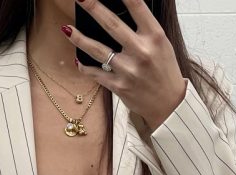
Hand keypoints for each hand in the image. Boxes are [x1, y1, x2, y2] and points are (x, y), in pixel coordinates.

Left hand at [63, 0, 186, 131]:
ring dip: (80, 39)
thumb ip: (143, 29)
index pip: (137, 6)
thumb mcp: (161, 44)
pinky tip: (78, 61)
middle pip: (112, 25)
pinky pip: (96, 74)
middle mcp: (141, 52)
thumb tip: (122, 13)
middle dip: (94, 8)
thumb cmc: (164, 71)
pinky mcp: (119, 87)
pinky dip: (85, 67)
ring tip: (67, 29)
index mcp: (155, 37)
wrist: (169, 104)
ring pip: (98, 50)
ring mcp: (129, 70)